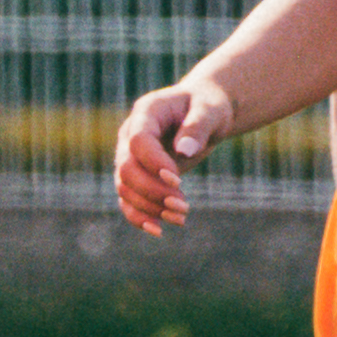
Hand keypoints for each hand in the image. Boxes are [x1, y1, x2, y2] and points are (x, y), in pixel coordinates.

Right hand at [111, 71, 232, 233]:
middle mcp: (130, 136)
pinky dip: (139, 217)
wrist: (204, 113)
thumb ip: (198, 126)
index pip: (138, 141)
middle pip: (126, 169)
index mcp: (146, 113)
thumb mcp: (211, 110)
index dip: (153, 163)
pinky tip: (159, 230)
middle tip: (183, 206)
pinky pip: (128, 200)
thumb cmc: (209, 106)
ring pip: (125, 188)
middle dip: (152, 191)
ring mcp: (130, 157)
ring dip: (150, 207)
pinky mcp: (138, 176)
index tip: (177, 181)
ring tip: (181, 217)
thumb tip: (183, 151)